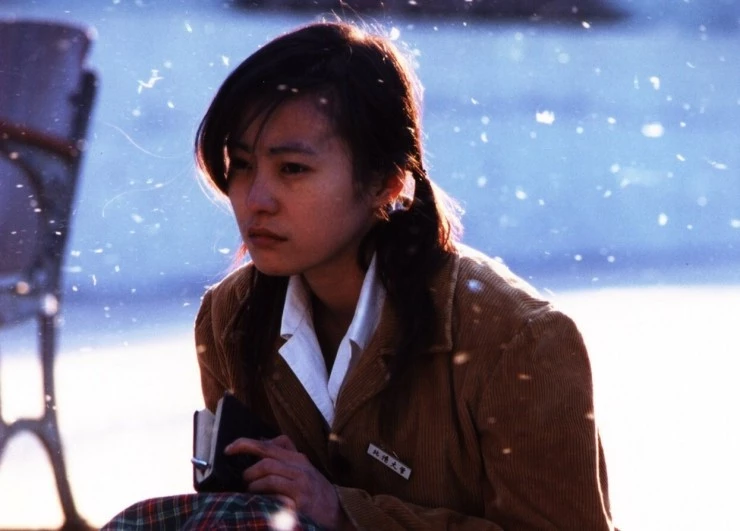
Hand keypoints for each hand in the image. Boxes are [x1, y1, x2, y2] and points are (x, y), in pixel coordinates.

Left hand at [225, 435, 351, 529]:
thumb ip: (285, 456)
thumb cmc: (316, 492)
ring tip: (251, 491)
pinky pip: (273, 491)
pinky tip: (259, 500)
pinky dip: (261, 495)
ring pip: (267, 472)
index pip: (268, 445)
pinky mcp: (300, 501)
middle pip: (265, 458)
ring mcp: (301, 483)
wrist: (338, 513)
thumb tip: (261, 443)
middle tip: (242, 479)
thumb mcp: (304, 469)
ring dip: (253, 483)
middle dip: (247, 469)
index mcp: (298, 458)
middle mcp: (300, 467)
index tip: (229, 449)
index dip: (245, 444)